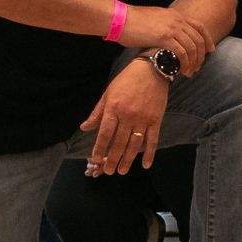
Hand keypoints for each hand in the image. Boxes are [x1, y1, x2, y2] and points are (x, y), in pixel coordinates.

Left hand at [79, 59, 169, 175]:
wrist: (152, 69)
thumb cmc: (127, 80)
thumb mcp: (108, 93)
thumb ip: (97, 112)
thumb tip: (84, 128)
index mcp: (114, 108)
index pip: (105, 133)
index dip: (99, 148)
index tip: (95, 160)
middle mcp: (128, 116)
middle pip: (119, 142)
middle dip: (112, 159)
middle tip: (108, 171)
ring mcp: (143, 119)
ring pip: (134, 144)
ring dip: (127, 159)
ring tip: (122, 171)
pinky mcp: (156, 120)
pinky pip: (152, 139)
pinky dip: (149, 153)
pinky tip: (145, 164)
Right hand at [116, 5, 212, 74]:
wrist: (119, 18)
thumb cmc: (131, 22)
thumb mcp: (154, 20)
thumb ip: (164, 26)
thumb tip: (168, 39)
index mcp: (175, 14)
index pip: (199, 26)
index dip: (207, 39)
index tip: (210, 51)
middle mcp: (177, 20)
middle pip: (198, 39)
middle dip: (201, 56)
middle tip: (197, 68)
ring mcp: (171, 28)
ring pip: (192, 47)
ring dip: (193, 62)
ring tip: (189, 73)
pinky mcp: (164, 37)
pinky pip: (182, 52)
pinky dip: (184, 63)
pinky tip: (181, 71)